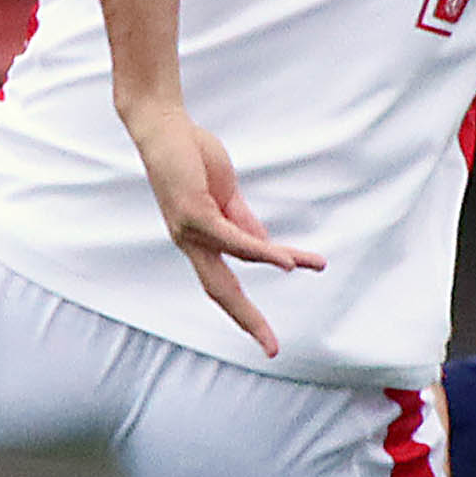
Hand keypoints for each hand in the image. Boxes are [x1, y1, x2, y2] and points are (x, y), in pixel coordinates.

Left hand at [122, 102, 323, 358]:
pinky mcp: (193, 212)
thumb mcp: (225, 197)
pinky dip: (260, 250)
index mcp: (201, 242)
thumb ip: (245, 224)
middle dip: (248, 321)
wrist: (163, 127)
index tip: (268, 340)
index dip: (246, 313)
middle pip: (222, 292)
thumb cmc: (191, 156)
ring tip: (313, 265)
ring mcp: (189, 230)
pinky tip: (283, 258)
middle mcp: (192, 242)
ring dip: (276, 263)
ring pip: (236, 262)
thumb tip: (270, 254)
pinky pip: (233, 238)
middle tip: (273, 349)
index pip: (226, 285)